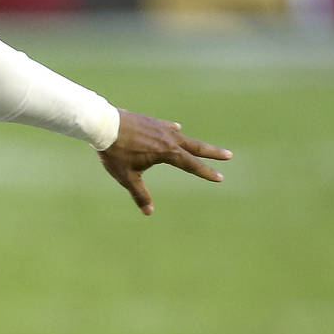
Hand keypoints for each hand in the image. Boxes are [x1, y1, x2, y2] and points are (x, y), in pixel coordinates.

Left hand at [98, 110, 232, 214]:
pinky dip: (174, 130)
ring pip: (183, 136)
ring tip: (204, 147)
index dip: (206, 172)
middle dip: (213, 153)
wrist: (104, 125)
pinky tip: (176, 128)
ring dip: (194, 142)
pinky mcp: (151, 121)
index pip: (192, 165)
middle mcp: (169, 138)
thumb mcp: (127, 177)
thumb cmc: (115, 152)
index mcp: (167, 153)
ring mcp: (161, 127)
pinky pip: (167, 127)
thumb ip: (140, 194)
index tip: (220, 177)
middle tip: (229, 155)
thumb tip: (148, 212)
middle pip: (196, 147)